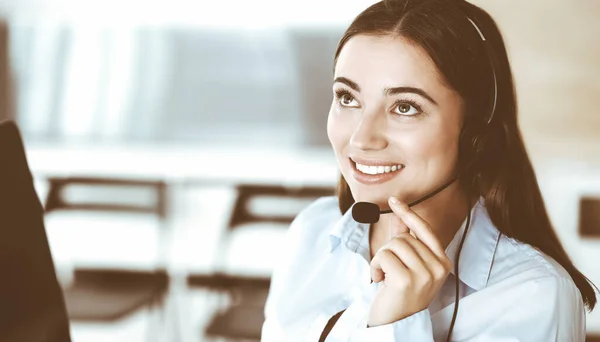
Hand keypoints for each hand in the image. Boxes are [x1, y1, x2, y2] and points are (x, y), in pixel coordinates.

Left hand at [367, 196, 452, 326]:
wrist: (395, 323)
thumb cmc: (400, 293)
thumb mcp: (406, 264)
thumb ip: (405, 239)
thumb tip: (399, 214)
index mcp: (443, 262)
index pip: (425, 230)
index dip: (409, 214)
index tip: (395, 200)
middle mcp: (438, 268)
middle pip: (405, 238)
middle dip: (389, 250)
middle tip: (389, 270)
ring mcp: (425, 275)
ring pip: (394, 244)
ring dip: (381, 258)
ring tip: (385, 276)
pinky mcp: (407, 280)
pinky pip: (384, 255)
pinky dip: (375, 266)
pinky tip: (380, 281)